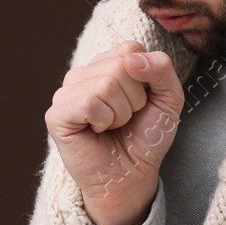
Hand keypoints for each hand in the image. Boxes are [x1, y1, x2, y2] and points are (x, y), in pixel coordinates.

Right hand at [45, 40, 183, 224]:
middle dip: (134, 100)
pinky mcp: (56, 114)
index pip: (131, 49)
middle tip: (125, 119)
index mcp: (106, 64)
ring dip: (119, 114)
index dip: (146, 80)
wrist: (131, 176)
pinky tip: (96, 131)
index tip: (141, 103)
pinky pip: (88, 102)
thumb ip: (161, 68)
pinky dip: (103, 121)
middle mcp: (83, 74)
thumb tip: (131, 59)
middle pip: (120, 66)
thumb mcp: (169, 98)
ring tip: (111, 126)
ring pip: (105, 85)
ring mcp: (66, 93)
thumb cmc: (145, 137)